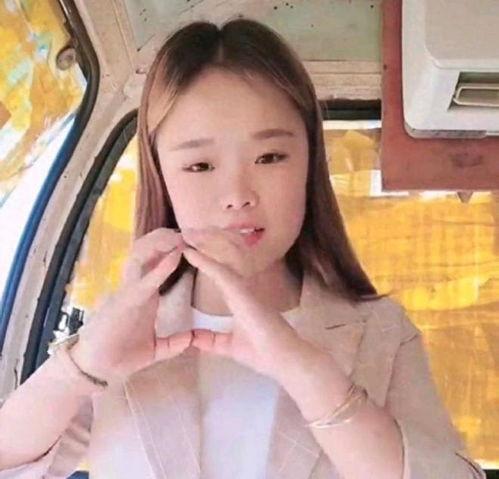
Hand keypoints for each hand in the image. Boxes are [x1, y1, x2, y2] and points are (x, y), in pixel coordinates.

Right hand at [70, 228, 193, 383]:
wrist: (99, 369)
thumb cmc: (122, 355)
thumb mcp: (155, 348)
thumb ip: (172, 343)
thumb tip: (191, 339)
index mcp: (144, 294)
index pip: (156, 263)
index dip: (170, 249)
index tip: (190, 240)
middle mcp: (136, 287)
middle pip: (147, 252)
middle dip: (164, 238)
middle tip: (187, 230)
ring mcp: (129, 292)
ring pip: (142, 257)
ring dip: (161, 244)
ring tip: (181, 235)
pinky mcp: (127, 302)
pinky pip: (145, 280)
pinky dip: (160, 268)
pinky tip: (175, 256)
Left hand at [180, 227, 317, 383]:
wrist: (282, 360)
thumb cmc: (262, 352)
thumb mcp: (229, 346)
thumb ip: (212, 340)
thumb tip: (194, 339)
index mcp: (239, 296)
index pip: (221, 270)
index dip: (207, 256)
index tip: (190, 247)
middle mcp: (242, 286)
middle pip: (224, 256)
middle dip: (206, 241)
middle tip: (187, 232)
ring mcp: (244, 287)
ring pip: (223, 257)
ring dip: (204, 244)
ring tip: (187, 233)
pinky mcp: (243, 293)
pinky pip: (221, 272)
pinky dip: (204, 261)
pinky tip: (190, 252)